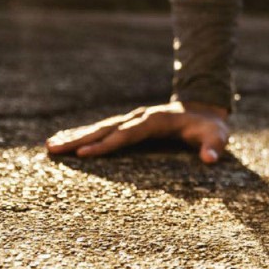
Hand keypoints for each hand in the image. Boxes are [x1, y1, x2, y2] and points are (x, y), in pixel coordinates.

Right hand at [45, 101, 229, 163]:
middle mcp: (140, 117)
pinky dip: (83, 135)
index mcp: (157, 120)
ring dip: (76, 136)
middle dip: (80, 138)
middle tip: (54, 148)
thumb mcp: (218, 136)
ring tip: (50, 145)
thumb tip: (210, 159)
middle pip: (107, 128)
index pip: (128, 133)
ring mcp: (133, 119)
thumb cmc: (210, 128)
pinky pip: (103, 130)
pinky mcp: (129, 124)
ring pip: (101, 127)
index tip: (84, 154)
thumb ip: (214, 146)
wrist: (205, 110)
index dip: (107, 143)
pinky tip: (64, 140)